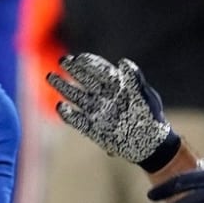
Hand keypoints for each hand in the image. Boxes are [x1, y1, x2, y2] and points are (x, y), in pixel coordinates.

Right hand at [46, 52, 180, 170]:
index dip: (90, 63)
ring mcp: (98, 113)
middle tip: (62, 61)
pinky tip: (61, 107)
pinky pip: (78, 120)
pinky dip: (69, 115)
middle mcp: (105, 97)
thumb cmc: (151, 117)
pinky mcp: (94, 130)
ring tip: (51, 77)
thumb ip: (134, 79)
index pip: (101, 71)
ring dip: (64, 87)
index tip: (79, 58)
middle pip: (86, 81)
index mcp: (118, 87)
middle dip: (73, 70)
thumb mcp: (144, 96)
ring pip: (78, 97)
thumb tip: (123, 62)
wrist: (152, 144)